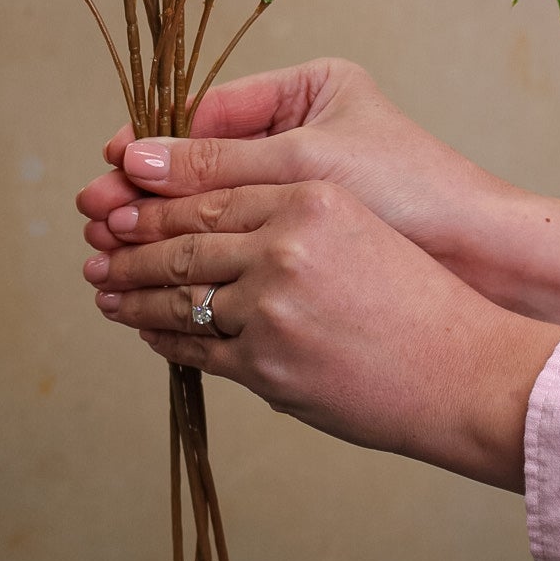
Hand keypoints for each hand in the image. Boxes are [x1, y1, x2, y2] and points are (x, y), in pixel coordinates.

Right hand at [75, 58, 559, 331]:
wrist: (487, 261)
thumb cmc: (412, 192)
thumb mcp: (305, 168)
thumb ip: (217, 167)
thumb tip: (133, 160)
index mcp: (307, 88)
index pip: (210, 114)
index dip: (156, 147)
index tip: (111, 172)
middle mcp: (300, 129)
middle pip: (202, 161)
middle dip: (147, 192)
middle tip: (96, 218)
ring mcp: (301, 185)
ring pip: (212, 204)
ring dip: (160, 228)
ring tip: (110, 252)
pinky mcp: (306, 234)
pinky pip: (234, 239)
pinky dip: (195, 256)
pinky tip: (158, 277)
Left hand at [81, 178, 559, 491]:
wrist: (465, 371)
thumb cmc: (419, 298)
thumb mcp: (357, 225)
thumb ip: (287, 214)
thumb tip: (216, 222)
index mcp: (308, 195)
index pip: (211, 190)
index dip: (156, 192)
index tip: (119, 191)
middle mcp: (284, 243)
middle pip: (184, 237)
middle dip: (129, 239)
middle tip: (94, 239)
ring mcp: (271, 306)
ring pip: (180, 292)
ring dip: (133, 288)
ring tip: (103, 284)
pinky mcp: (266, 364)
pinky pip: (195, 346)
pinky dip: (162, 335)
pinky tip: (143, 326)